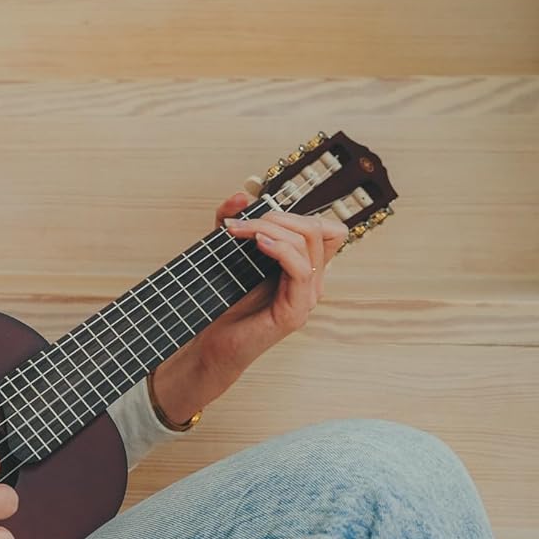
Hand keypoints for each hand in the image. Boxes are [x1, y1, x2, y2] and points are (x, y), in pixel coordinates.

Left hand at [187, 189, 348, 375]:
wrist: (212, 344)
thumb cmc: (224, 302)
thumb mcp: (227, 252)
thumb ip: (234, 221)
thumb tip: (242, 194)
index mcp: (304, 267)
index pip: (326, 228)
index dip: (298, 213)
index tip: (259, 214)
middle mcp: (312, 281)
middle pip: (318, 228)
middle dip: (278, 216)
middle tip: (241, 223)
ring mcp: (307, 297)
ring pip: (309, 242)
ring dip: (271, 228)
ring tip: (240, 231)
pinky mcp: (295, 312)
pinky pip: (300, 268)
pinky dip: (279, 248)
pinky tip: (257, 243)